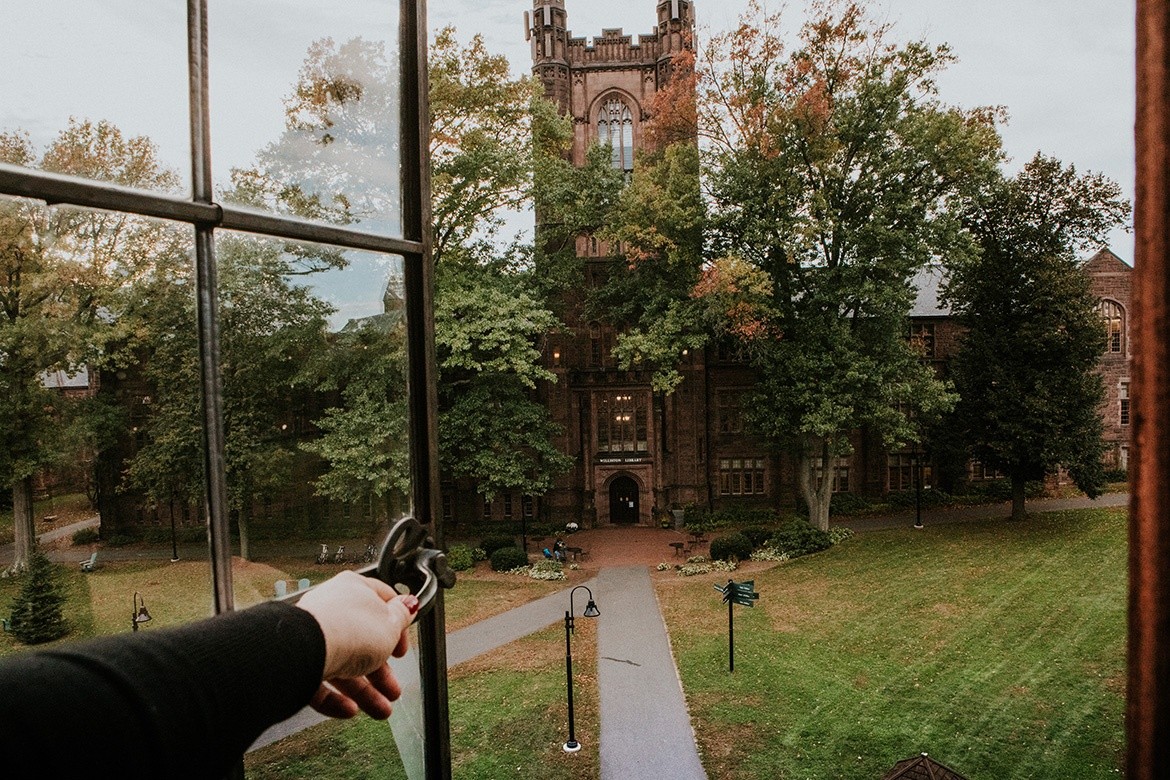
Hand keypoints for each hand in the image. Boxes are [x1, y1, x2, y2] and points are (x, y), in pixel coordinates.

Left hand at [295, 570, 417, 718]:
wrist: (305, 651)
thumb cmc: (348, 630)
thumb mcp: (391, 625)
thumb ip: (403, 616)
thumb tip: (410, 604)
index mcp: (354, 591)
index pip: (382, 605)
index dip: (397, 628)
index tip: (402, 648)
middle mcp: (332, 611)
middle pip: (363, 643)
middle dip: (382, 673)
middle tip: (393, 689)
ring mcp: (314, 637)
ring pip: (343, 666)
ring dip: (364, 691)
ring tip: (380, 710)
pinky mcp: (298, 662)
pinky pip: (321, 682)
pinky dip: (336, 698)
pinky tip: (350, 709)